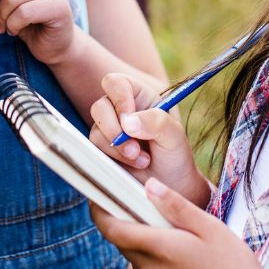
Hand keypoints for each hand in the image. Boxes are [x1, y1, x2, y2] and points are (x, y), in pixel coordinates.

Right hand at [88, 73, 206, 204]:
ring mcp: (109, 130)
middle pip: (99, 106)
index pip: (115, 83)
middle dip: (115, 130)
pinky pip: (94, 150)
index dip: (119, 99)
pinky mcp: (102, 150)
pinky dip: (113, 159)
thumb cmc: (175, 155)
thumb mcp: (174, 136)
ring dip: (117, 148)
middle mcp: (120, 110)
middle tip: (135, 148)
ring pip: (95, 130)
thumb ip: (156, 122)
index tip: (130, 119)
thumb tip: (127, 122)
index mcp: (138, 96)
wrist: (170, 185)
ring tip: (142, 160)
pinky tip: (133, 165)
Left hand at [92, 179, 268, 268]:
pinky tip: (187, 268)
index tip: (98, 197)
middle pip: (126, 244)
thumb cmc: (234, 266)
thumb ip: (175, 206)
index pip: (112, 229)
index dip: (99, 211)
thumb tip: (148, 186)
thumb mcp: (209, 227)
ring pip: (140, 263)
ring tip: (181, 243)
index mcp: (158, 248)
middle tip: (154, 213)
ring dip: (149, 249)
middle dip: (133, 226)